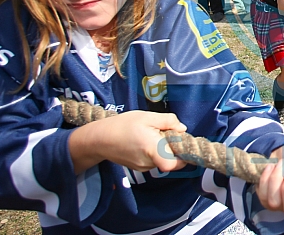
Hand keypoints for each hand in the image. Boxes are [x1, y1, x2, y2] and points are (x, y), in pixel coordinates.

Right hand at [69, 110, 187, 173]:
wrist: (100, 138)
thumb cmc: (123, 125)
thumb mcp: (147, 117)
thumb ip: (168, 121)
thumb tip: (182, 129)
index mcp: (152, 150)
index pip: (174, 164)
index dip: (183, 157)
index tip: (183, 144)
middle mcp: (148, 163)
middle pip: (170, 160)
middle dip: (173, 147)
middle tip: (167, 133)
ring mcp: (142, 167)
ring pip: (161, 159)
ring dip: (163, 148)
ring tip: (152, 134)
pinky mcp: (138, 167)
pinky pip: (153, 160)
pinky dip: (154, 151)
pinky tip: (145, 140)